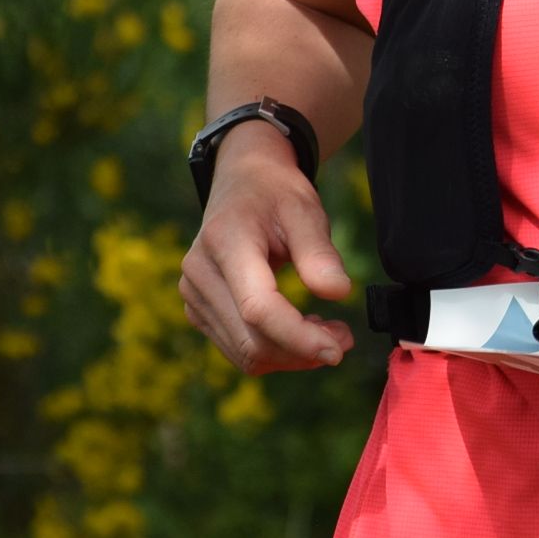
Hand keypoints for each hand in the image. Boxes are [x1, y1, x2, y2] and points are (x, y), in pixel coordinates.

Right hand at [178, 126, 354, 372]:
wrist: (242, 182)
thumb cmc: (276, 194)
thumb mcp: (304, 210)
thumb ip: (319, 252)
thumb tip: (339, 292)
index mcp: (225, 241)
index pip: (258, 308)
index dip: (298, 337)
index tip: (338, 350)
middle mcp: (199, 273)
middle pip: (252, 340)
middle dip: (302, 351)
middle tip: (345, 337)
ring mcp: (194, 295)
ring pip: (246, 353)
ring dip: (292, 355)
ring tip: (326, 329)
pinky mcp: (198, 310)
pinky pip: (239, 349)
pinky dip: (275, 351)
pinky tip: (299, 327)